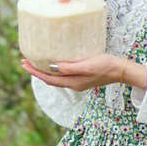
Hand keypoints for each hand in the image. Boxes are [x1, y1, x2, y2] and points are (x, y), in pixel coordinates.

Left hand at [21, 52, 145, 91]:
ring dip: (45, 71)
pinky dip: (55, 70)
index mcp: (72, 82)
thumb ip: (69, 67)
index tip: (24, 64)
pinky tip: (56, 63)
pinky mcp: (83, 76)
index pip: (48, 78)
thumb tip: (51, 67)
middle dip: (37, 71)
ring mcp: (78, 81)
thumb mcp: (87, 65)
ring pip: (56, 78)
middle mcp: (73, 84)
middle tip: (26, 61)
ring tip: (37, 62)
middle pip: (50, 79)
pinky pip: (64, 75)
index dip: (35, 72)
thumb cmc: (106, 66)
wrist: (121, 70)